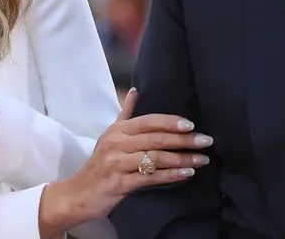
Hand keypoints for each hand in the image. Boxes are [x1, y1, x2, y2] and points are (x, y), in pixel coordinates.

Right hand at [38, 89, 212, 234]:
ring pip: (155, 158)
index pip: (149, 121)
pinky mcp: (119, 183)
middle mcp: (117, 143)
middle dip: (184, 140)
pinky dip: (170, 175)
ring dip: (181, 159)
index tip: (191, 125)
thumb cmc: (100, 163)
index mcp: (118, 129)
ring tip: (201, 160)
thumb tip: (135, 90)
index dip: (171, 122)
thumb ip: (125, 114)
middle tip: (206, 141)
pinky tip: (186, 174)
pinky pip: (149, 177)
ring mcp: (117, 163)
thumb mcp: (110, 135)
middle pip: (156, 139)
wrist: (79, 193)